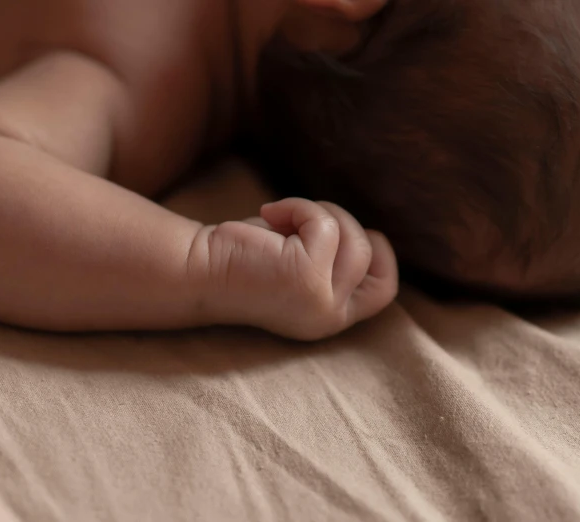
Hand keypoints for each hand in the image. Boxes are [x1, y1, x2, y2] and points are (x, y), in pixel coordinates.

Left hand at [193, 198, 398, 339]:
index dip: (379, 255)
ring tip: (281, 216)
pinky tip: (269, 214)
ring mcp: (321, 301)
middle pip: (372, 257)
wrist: (196, 270)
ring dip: (319, 212)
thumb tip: (362, 229)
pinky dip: (298, 207)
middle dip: (347, 223)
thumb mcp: (301, 260)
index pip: (383, 292)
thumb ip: (332, 255)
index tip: (351, 229)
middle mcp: (329, 317)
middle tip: (305, 219)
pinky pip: (324, 225)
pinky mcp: (306, 277)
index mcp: (329, 317)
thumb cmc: (245, 258)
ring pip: (353, 237)